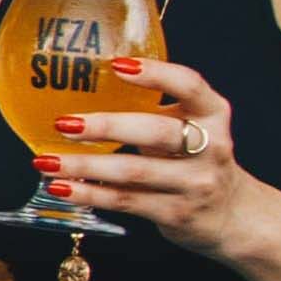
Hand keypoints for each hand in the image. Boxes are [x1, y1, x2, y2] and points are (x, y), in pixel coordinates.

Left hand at [37, 55, 252, 255]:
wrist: (233, 215)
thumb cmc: (198, 158)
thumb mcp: (190, 125)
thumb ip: (155, 107)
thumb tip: (87, 84)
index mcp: (212, 114)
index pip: (189, 85)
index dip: (155, 74)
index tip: (117, 66)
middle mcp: (210, 147)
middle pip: (155, 132)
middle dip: (105, 127)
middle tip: (64, 123)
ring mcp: (194, 184)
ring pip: (133, 173)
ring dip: (84, 166)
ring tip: (47, 161)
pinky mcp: (176, 214)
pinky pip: (126, 201)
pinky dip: (90, 194)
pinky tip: (62, 187)